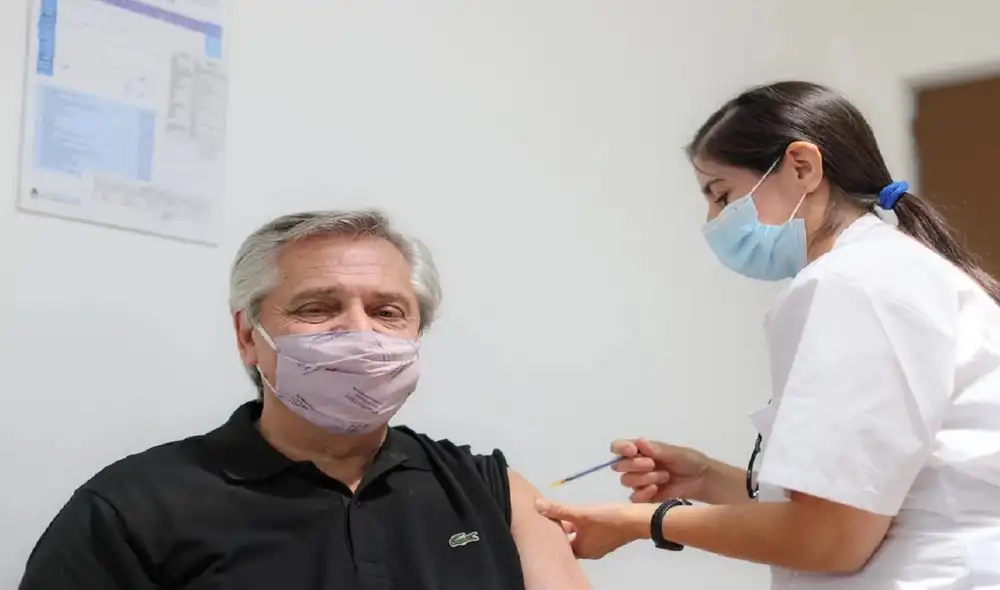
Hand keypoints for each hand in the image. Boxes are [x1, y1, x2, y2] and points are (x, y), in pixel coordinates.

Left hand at [535, 499, 652, 558]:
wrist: (638, 520)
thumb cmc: (608, 519)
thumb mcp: (581, 513)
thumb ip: (559, 510)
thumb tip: (537, 506)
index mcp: (581, 550)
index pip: (561, 546)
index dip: (552, 534)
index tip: (544, 523)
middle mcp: (590, 552)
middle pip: (570, 541)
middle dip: (561, 530)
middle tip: (551, 517)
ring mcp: (601, 546)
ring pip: (581, 537)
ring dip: (573, 527)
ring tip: (564, 514)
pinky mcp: (609, 538)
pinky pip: (591, 534)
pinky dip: (584, 526)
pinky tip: (584, 515)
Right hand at [611, 438, 708, 502]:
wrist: (701, 480)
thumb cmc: (688, 460)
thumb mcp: (674, 452)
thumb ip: (656, 449)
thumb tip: (639, 442)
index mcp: (639, 450)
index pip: (618, 447)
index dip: (621, 448)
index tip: (632, 450)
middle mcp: (635, 465)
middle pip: (619, 466)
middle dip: (635, 465)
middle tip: (652, 464)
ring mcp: (639, 482)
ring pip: (626, 481)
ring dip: (644, 478)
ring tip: (664, 477)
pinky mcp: (644, 497)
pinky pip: (634, 497)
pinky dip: (643, 493)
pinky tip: (656, 489)